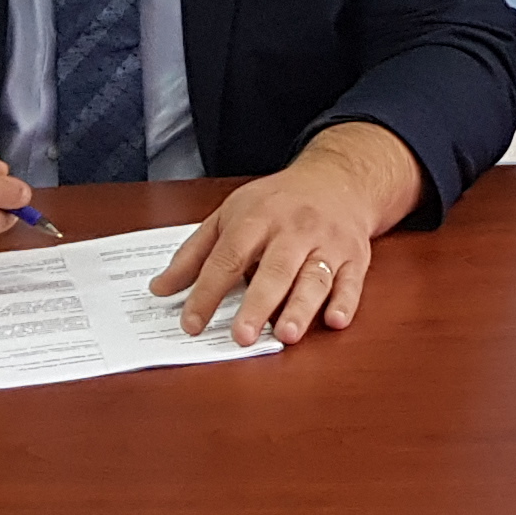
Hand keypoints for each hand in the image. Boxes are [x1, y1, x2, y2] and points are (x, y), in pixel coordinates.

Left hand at [148, 122, 424, 345]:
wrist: (339, 179)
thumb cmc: (278, 203)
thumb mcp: (230, 215)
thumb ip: (195, 253)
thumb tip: (160, 289)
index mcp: (258, 217)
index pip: (229, 257)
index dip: (208, 291)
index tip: (192, 322)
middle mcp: (294, 229)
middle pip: (275, 269)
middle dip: (258, 303)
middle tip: (241, 336)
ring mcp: (327, 242)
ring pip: (315, 277)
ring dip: (301, 307)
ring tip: (285, 334)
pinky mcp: (355, 256)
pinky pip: (352, 281)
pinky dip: (345, 302)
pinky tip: (334, 320)